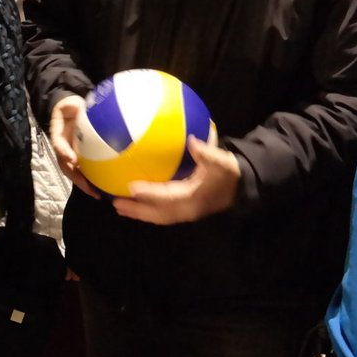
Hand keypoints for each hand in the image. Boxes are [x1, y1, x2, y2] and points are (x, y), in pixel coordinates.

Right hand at [47, 94, 99, 198]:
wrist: (71, 111)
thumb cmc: (71, 107)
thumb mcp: (70, 103)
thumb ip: (73, 105)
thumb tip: (80, 106)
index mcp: (58, 134)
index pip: (58, 144)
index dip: (64, 152)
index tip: (72, 159)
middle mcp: (62, 147)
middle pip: (65, 165)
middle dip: (76, 178)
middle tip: (89, 188)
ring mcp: (69, 154)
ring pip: (73, 172)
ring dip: (83, 184)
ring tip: (96, 194)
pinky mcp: (78, 158)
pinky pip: (83, 170)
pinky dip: (90, 180)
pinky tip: (102, 188)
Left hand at [111, 132, 240, 224]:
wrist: (240, 187)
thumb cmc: (228, 173)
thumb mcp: (222, 162)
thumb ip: (207, 153)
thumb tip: (192, 141)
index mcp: (194, 198)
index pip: (167, 197)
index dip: (149, 193)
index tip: (131, 187)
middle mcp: (187, 210)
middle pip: (158, 213)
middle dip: (137, 210)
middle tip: (116, 204)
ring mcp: (185, 213)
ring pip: (158, 216)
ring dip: (139, 212)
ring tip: (119, 206)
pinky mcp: (183, 210)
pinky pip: (161, 213)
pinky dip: (147, 209)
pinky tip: (134, 201)